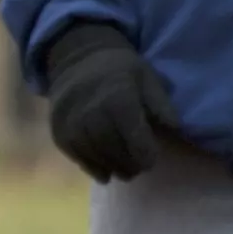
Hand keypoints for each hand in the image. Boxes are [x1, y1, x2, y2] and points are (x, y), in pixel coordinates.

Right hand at [45, 25, 180, 183]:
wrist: (76, 60)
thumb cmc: (119, 69)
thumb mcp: (147, 77)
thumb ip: (160, 103)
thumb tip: (174, 127)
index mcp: (117, 97)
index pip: (133, 134)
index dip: (145, 152)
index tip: (153, 160)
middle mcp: (91, 111)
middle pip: (112, 147)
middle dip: (129, 164)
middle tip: (140, 169)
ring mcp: (71, 122)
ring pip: (93, 154)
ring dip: (111, 167)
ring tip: (124, 172)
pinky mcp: (58, 131)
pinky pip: (75, 155)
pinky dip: (91, 167)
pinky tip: (104, 173)